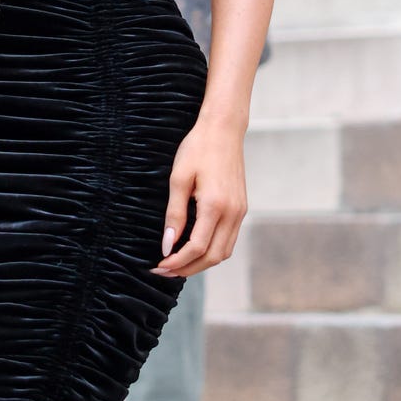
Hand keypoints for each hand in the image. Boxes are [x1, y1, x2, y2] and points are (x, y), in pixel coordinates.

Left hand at [151, 115, 247, 278]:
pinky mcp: (241, 208)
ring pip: (224, 252)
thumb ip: (174, 214)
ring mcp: (240, 212)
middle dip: (188, 269)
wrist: (224, 129)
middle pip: (213, 257)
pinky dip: (212, 251)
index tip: (159, 265)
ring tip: (178, 264)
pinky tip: (195, 248)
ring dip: (202, 263)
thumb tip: (167, 244)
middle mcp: (233, 213)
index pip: (197, 247)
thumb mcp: (178, 179)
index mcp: (216, 206)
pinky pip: (229, 239)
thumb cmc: (197, 149)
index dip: (177, 261)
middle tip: (165, 270)